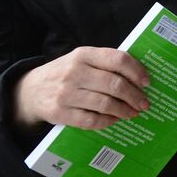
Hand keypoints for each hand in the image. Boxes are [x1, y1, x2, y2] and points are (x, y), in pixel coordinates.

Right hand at [14, 47, 150, 130]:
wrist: (29, 91)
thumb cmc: (65, 74)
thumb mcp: (81, 60)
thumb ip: (105, 64)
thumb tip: (138, 77)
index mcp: (83, 55)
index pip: (118, 59)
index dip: (136, 71)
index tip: (147, 82)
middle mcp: (74, 72)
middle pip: (114, 84)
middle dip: (134, 96)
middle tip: (144, 103)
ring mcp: (66, 93)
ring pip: (105, 103)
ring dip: (124, 110)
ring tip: (133, 113)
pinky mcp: (59, 113)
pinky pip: (91, 120)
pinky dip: (107, 121)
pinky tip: (114, 120)